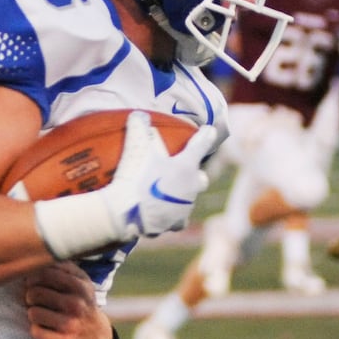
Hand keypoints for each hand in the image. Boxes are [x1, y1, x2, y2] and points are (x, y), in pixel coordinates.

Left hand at [22, 262, 109, 338]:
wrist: (96, 335)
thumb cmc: (80, 302)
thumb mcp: (79, 281)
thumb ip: (61, 266)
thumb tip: (35, 257)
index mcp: (80, 285)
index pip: (43, 273)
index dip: (32, 278)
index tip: (33, 283)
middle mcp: (77, 303)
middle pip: (34, 293)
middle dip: (31, 297)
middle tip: (37, 301)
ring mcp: (72, 324)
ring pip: (33, 313)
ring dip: (33, 314)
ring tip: (43, 315)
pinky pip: (36, 331)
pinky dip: (37, 330)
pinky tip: (46, 328)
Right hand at [103, 111, 215, 238]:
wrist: (127, 211)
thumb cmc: (135, 175)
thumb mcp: (135, 147)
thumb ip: (138, 128)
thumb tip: (138, 114)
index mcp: (186, 165)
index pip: (201, 144)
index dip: (206, 136)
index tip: (210, 131)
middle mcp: (191, 186)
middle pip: (201, 178)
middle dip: (195, 175)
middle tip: (182, 172)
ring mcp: (186, 207)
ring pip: (189, 200)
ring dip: (181, 195)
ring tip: (167, 194)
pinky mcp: (176, 224)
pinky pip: (178, 219)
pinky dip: (171, 216)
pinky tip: (162, 214)